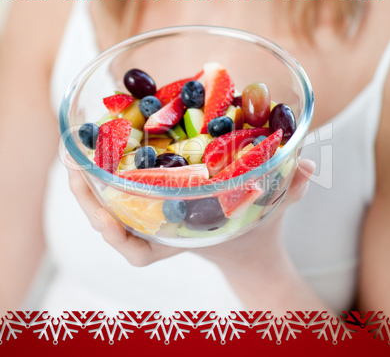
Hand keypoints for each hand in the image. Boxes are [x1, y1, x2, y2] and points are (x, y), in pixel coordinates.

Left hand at [65, 155, 314, 269]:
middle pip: (114, 225)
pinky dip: (108, 172)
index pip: (141, 254)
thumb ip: (290, 188)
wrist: (250, 246)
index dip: (119, 240)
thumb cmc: (258, 230)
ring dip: (90, 182)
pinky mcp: (158, 201)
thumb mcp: (274, 208)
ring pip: (112, 208)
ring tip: (75, 152)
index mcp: (182, 238)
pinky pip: (124, 190)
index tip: (105, 224)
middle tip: (72, 166)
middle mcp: (163, 229)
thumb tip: (305, 166)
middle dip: (90, 200)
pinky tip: (102, 145)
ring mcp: (157, 217)